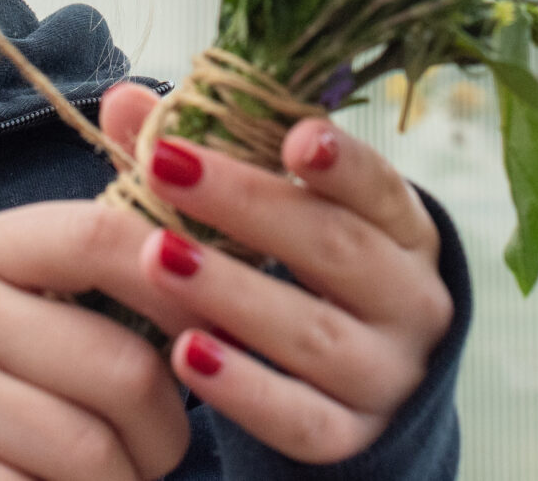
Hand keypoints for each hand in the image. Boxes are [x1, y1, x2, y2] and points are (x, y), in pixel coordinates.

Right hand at [0, 201, 191, 480]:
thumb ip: (93, 258)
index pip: (102, 239)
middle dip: (170, 422)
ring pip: (90, 453)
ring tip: (129, 473)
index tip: (220, 322)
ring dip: (133, 478)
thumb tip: (215, 270)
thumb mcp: (9, 270)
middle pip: (119, 369)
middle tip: (168, 438)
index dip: (181, 284)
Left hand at [100, 81, 454, 466]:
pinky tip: (185, 355)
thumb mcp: (278, 212)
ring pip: (315, 335)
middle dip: (249, 206)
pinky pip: (300, 419)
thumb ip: (209, 157)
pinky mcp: (351, 438)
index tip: (292, 133)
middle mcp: (411, 301)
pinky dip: (244, 389)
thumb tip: (126, 100)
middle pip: (337, 250)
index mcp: (404, 231)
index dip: (342, 162)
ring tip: (162, 258)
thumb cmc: (303, 270)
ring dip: (234, 294)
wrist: (357, 385)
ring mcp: (386, 375)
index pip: (380, 189)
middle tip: (168, 171)